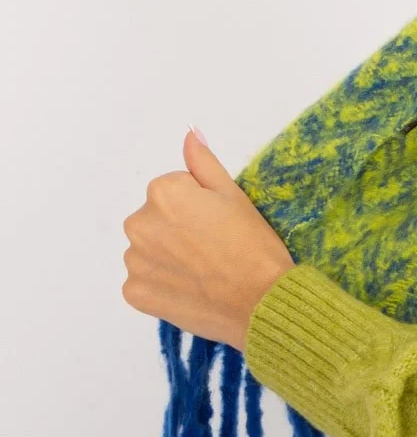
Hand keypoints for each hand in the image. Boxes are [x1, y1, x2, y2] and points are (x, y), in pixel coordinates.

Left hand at [123, 130, 294, 350]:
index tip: (221, 227)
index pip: (174, 192)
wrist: (262, 303)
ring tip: (203, 273)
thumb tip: (189, 133)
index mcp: (163, 193)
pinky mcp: (135, 292)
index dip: (200, 209)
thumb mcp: (235, 197)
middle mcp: (138, 223)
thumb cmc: (255, 248)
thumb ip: (204, 163)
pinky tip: (190, 290)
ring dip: (167, 258)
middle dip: (177, 231)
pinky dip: (162, 285)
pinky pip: (144, 281)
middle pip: (156, 220)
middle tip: (213, 251)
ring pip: (148, 250)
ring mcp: (134, 260)